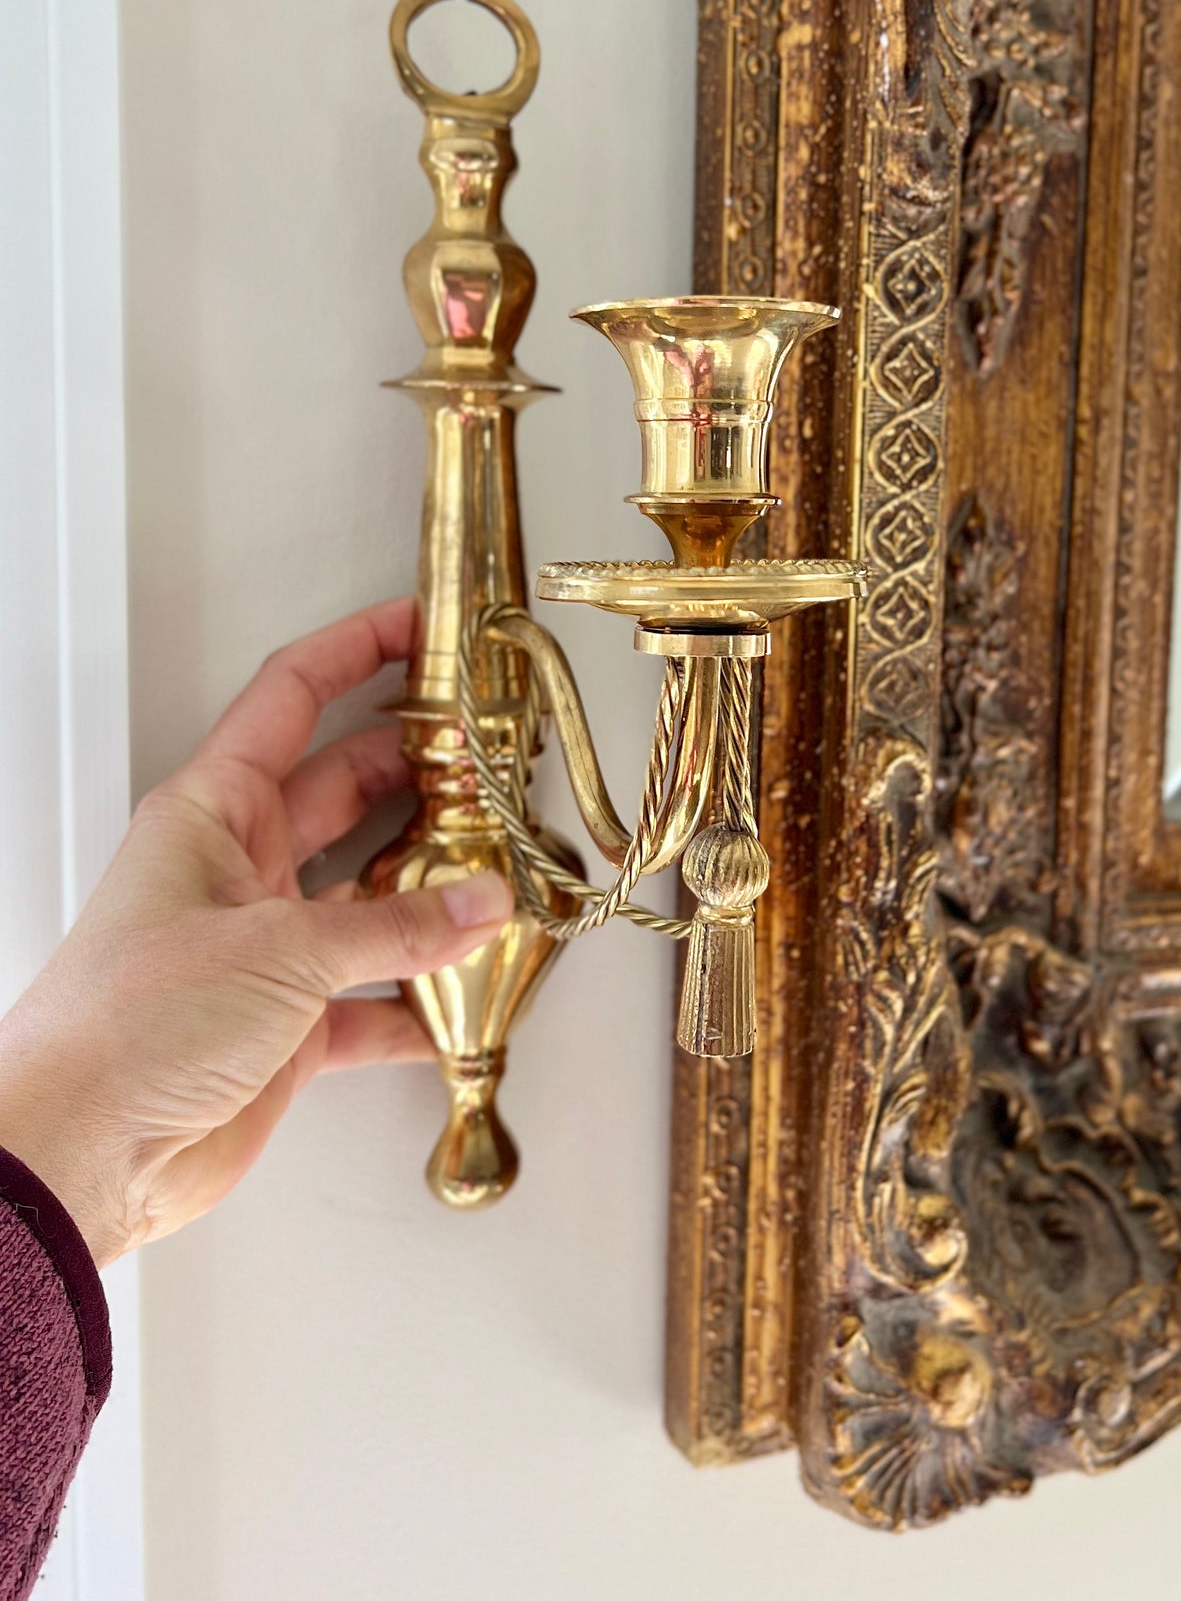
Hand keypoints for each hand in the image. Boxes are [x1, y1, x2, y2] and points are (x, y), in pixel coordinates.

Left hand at [0, 601, 510, 1266]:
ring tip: (502, 876)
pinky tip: (466, 999)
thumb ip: (396, 928)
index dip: (357, 650)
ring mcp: (265, 948)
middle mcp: (239, 869)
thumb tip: (481, 901)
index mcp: (212, 812)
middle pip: (346, 789)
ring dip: (432, 891)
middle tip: (493, 762)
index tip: (421, 625)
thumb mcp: (278, 951)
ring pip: (369, 894)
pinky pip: (373, 1000)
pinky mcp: (285, 1027)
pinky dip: (421, 1001)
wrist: (81, 1152)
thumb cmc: (129, 1024)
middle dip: (420, 771)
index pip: (292, 697)